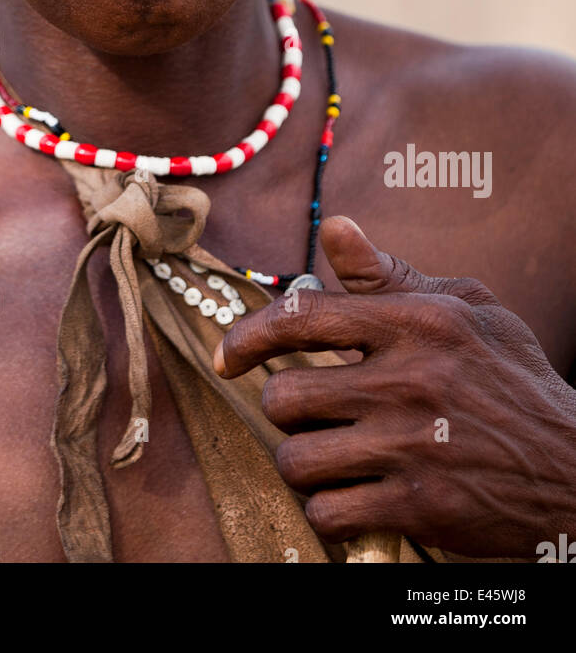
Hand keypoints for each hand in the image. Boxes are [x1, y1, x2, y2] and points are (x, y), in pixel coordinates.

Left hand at [213, 215, 575, 557]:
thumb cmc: (513, 381)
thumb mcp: (467, 310)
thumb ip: (391, 276)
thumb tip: (337, 228)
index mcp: (418, 323)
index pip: (304, 316)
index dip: (249, 335)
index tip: (228, 356)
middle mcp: (409, 381)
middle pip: (286, 397)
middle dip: (289, 410)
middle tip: (315, 414)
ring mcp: (412, 447)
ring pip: (297, 459)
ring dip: (306, 463)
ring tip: (334, 457)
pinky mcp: (419, 508)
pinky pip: (327, 514)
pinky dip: (331, 511)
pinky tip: (355, 497)